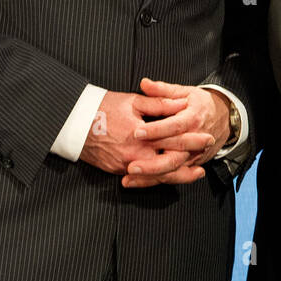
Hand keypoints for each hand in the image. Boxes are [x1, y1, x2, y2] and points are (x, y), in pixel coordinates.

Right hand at [80, 89, 200, 183]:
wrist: (73, 124)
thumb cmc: (102, 108)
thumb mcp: (132, 102)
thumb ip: (159, 104)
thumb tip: (181, 104)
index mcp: (141, 136)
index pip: (173, 140)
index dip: (192, 139)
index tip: (207, 137)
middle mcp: (135, 155)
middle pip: (170, 163)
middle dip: (191, 159)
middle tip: (207, 155)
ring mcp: (126, 166)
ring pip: (158, 176)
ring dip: (179, 175)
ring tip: (196, 173)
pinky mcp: (118, 171)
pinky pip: (144, 179)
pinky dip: (159, 179)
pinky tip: (170, 176)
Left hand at [121, 79, 231, 188]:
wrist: (225, 119)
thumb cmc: (201, 104)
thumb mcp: (186, 92)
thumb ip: (163, 90)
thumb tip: (144, 83)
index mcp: (193, 118)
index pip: (174, 126)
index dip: (156, 130)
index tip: (137, 133)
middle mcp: (195, 140)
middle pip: (174, 156)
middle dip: (152, 164)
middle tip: (130, 165)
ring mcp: (194, 155)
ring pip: (172, 170)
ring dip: (150, 177)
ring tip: (128, 179)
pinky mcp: (191, 164)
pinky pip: (172, 176)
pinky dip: (155, 181)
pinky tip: (137, 183)